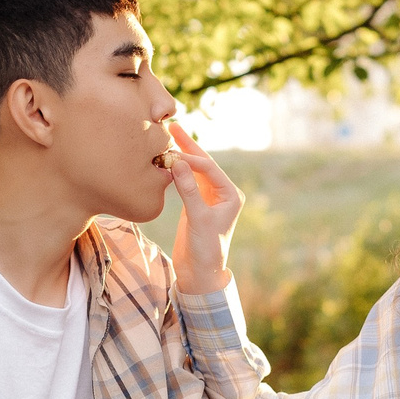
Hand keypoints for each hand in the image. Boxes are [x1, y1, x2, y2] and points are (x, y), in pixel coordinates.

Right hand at [162, 120, 243, 295]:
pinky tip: (168, 158)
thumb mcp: (198, 218)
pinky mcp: (197, 204)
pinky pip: (188, 181)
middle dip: (189, 146)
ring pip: (195, 171)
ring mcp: (209, 198)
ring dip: (183, 155)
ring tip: (169, 136)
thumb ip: (189, 190)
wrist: (200, 273)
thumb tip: (178, 162)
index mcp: (231, 195)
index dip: (190, 159)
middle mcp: (223, 193)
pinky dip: (178, 170)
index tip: (170, 152)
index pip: (209, 169)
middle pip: (204, 164)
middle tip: (173, 125)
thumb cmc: (205, 249)